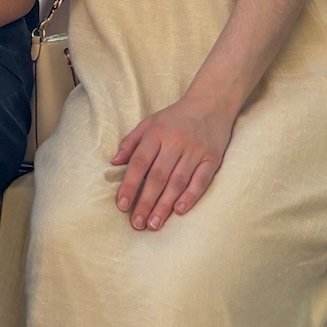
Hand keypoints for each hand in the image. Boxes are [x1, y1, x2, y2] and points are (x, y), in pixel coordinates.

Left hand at [110, 93, 234, 231]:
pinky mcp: (212, 158)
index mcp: (157, 132)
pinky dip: (190, 196)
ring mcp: (195, 150)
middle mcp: (175, 141)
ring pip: (177, 181)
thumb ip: (131, 142)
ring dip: (165, 205)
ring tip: (153, 224)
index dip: (130, 184)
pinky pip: (201, 180)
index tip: (121, 205)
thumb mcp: (150, 122)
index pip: (140, 162)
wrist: (211, 102)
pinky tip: (179, 211)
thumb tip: (114, 163)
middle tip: (137, 224)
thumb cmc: (176, 117)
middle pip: (158, 176)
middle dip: (145, 201)